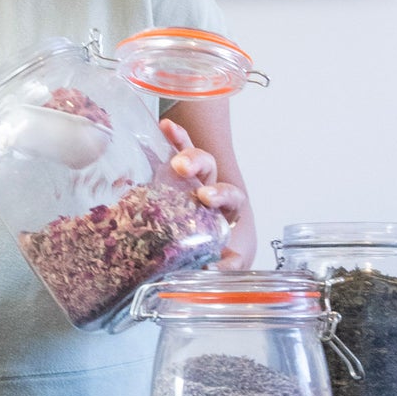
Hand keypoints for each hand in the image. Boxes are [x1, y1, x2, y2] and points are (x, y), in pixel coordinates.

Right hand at [160, 117, 251, 270]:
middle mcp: (207, 190)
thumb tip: (216, 270)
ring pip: (193, 158)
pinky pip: (172, 151)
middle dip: (199, 165)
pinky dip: (172, 137)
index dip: (221, 194)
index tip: (205, 196)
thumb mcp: (213, 264)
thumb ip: (220, 267)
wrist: (173, 252)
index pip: (231, 197)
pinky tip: (165, 125)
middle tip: (183, 168)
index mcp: (223, 211)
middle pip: (211, 170)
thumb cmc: (200, 256)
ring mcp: (188, 179)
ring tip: (171, 154)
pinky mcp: (168, 174)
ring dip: (185, 152)